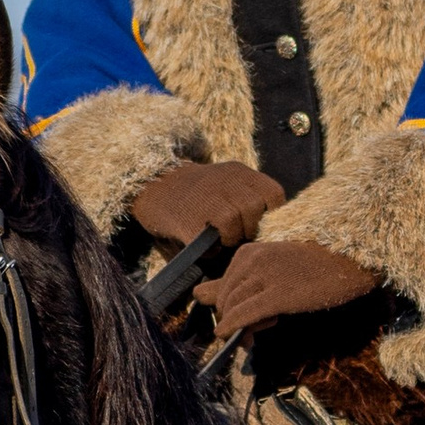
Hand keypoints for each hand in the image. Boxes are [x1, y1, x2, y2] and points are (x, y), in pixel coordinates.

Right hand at [133, 160, 284, 250]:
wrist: (151, 184)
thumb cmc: (195, 192)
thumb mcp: (226, 184)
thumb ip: (248, 199)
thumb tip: (271, 235)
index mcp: (238, 172)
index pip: (274, 194)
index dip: (271, 215)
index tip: (259, 224)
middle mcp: (225, 181)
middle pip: (256, 211)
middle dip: (250, 229)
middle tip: (237, 235)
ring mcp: (206, 199)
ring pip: (236, 226)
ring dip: (231, 240)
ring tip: (220, 240)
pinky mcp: (188, 220)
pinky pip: (211, 244)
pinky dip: (211, 251)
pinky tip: (203, 246)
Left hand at [208, 238, 380, 340]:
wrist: (349, 259)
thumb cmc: (315, 266)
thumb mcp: (271, 270)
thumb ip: (235, 282)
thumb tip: (198, 294)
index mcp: (248, 253)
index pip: (222, 287)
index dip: (226, 309)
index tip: (238, 322)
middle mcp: (251, 260)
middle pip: (225, 299)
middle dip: (229, 321)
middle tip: (245, 336)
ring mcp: (264, 276)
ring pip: (233, 308)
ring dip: (236, 329)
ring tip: (249, 340)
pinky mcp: (279, 294)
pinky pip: (246, 314)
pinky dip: (234, 328)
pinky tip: (230, 337)